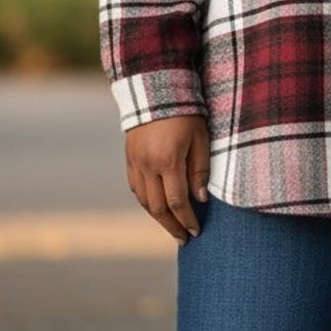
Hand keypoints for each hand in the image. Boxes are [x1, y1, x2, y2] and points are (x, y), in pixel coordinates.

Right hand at [125, 114, 209, 245]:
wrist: (155, 90)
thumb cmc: (186, 113)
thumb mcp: (201, 138)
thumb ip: (200, 169)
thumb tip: (200, 199)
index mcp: (168, 161)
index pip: (178, 202)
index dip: (187, 220)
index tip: (196, 232)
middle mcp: (148, 166)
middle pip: (158, 208)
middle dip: (172, 226)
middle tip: (183, 239)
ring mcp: (136, 163)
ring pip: (144, 201)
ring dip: (158, 218)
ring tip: (172, 227)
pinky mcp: (130, 159)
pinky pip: (136, 188)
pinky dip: (146, 202)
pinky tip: (157, 207)